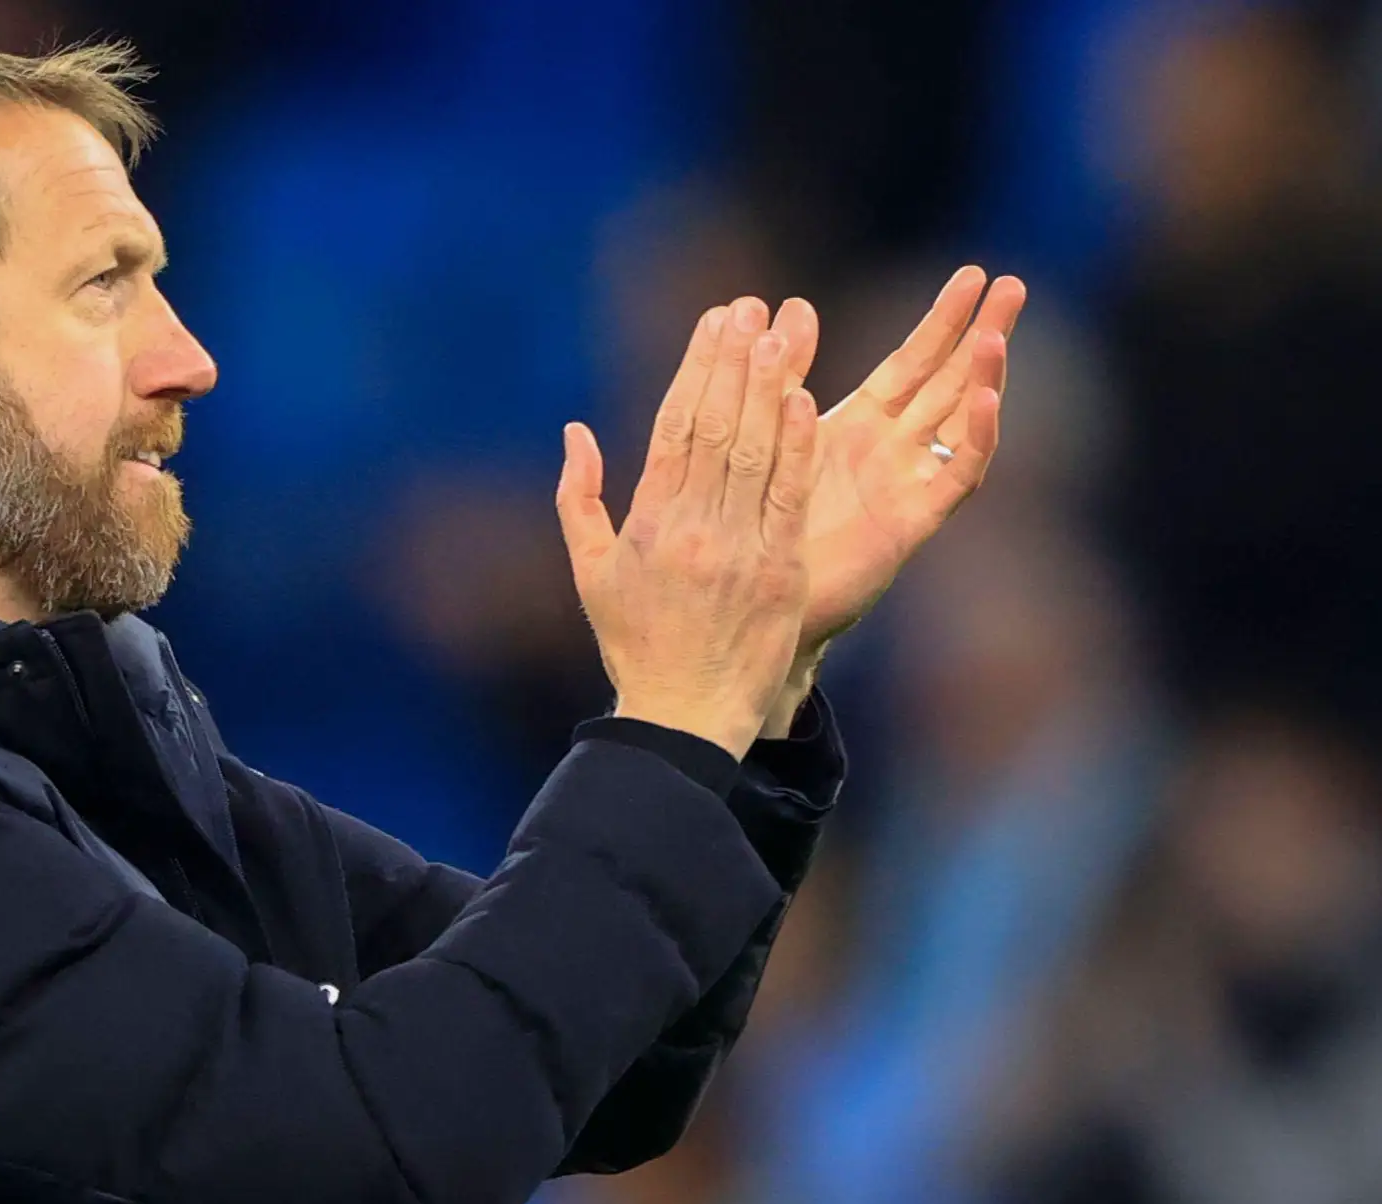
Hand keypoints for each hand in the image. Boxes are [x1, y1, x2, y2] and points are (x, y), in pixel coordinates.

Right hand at [556, 297, 818, 757]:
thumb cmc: (635, 645)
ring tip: (782, 333)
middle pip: (717, 428)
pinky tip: (805, 401)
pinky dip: (796, 449)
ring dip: (769, 389)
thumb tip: (576, 431)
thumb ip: (578, 498)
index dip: (696, 368)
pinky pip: (788, 499)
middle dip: (735, 362)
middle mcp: (692, 529)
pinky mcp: (779, 573)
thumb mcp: (590, 573)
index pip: (675, 427)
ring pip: (756, 453)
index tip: (714, 321)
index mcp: (647, 524)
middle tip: (751, 308)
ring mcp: (739, 550)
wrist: (684, 717)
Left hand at [786, 266, 1024, 647]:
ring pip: (960, 420)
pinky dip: (975, 437)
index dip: (944, 319)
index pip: (914, 359)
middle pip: (951, 379)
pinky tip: (987, 399)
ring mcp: (908, 484)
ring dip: (983, 375)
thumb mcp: (772, 433)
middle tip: (1014, 284)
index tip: (974, 274)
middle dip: (984, 333)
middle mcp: (894, 449)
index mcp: (862, 424)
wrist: (752, 595)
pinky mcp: (912, 523)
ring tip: (997, 333)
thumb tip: (794, 303)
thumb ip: (784, 373)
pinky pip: (956, 476)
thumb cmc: (759, 520)